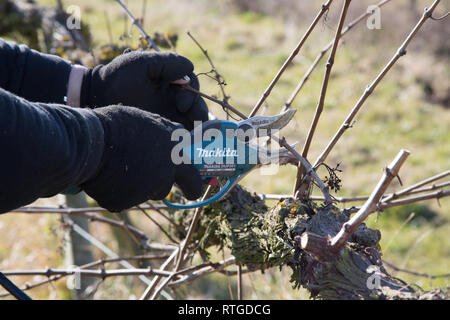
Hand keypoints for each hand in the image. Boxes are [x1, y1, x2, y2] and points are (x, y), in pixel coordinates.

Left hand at [80, 51, 208, 129]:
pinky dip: (187, 140)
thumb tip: (190, 69)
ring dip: (196, 127)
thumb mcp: (140, 63)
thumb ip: (166, 63)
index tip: (180, 103)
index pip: (193, 86)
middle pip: (198, 105)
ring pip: (193, 122)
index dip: (192, 95)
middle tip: (191, 120)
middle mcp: (174, 97)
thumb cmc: (117, 78)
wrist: (96, 97)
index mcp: (172, 80)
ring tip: (190, 135)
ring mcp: (170, 115)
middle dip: (198, 112)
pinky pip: (182, 136)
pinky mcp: (164, 131)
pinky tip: (184, 144)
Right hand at [81, 106, 202, 211]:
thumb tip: (172, 139)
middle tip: (166, 185)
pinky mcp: (127, 202)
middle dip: (175, 188)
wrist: (89, 142)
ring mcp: (147, 190)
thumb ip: (163, 135)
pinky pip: (124, 199)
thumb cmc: (116, 125)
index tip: (192, 184)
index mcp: (176, 152)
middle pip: (174, 188)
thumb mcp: (148, 122)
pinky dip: (118, 191)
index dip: (193, 180)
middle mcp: (166, 173)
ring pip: (148, 192)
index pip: (194, 176)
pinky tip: (107, 175)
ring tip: (122, 166)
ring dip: (141, 185)